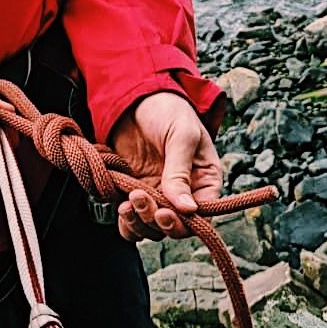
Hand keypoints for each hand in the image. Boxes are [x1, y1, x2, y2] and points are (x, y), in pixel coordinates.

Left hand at [109, 90, 221, 241]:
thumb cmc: (169, 110)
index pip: (202, 216)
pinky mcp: (134, 194)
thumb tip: (187, 208)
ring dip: (140, 223)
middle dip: (157, 220)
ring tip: (129, 203)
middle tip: (141, 198)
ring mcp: (157, 195)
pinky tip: (121, 207)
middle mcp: (183, 193)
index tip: (166, 212)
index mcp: (204, 180)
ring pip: (152, 229)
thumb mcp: (181, 135)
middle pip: (175, 227)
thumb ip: (181, 171)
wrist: (135, 98)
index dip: (185, 223)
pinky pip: (132, 222)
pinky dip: (127, 223)